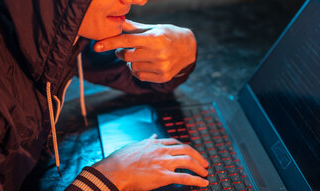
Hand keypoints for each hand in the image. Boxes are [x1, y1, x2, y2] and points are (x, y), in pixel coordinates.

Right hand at [92, 134, 208, 190]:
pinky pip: (185, 177)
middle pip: (187, 150)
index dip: (187, 148)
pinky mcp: (163, 176)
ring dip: (200, 167)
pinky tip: (203, 183)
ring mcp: (163, 163)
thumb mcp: (135, 145)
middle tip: (205, 163)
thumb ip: (147, 141)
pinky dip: (197, 180)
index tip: (192, 153)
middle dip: (198, 156)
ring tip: (205, 173)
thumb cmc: (121, 159)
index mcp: (155, 144)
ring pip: (189, 161)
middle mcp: (162, 151)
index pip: (176, 142)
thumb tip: (153, 136)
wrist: (114, 171)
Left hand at [94, 20, 196, 82]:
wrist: (189, 49)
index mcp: (155, 39)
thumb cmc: (168, 35)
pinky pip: (140, 76)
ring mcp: (161, 67)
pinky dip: (138, 70)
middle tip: (125, 49)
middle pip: (127, 56)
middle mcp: (158, 54)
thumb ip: (134, 28)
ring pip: (132, 67)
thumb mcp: (153, 28)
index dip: (110, 43)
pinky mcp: (162, 77)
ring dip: (131, 62)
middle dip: (121, 52)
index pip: (127, 41)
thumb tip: (116, 21)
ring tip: (141, 56)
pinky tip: (146, 63)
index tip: (97, 47)